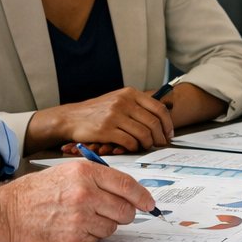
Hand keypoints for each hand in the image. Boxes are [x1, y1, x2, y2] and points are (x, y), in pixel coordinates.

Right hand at [0, 161, 153, 241]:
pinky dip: (89, 237)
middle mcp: (85, 193)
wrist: (7, 214)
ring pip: (112, 227)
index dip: (142, 196)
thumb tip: (130, 192)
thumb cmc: (37, 192)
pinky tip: (72, 228)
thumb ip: (99, 179)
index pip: (127, 185)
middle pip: (125, 210)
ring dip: (103, 225)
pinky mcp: (73, 238)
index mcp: (85, 173)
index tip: (149, 203)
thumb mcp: (68, 173)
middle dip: (122, 213)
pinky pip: (96, 240)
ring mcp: (80, 217)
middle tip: (108, 212)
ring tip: (81, 218)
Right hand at [35, 86, 176, 153]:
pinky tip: (132, 148)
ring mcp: (115, 115)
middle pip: (153, 122)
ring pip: (143, 133)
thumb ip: (137, 106)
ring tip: (146, 146)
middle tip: (160, 144)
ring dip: (148, 143)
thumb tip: (161, 119)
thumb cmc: (97, 112)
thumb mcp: (118, 99)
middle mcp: (124, 102)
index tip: (169, 134)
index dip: (168, 123)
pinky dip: (134, 147)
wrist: (71, 117)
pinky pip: (129, 141)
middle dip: (160, 137)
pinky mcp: (106, 129)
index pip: (159, 108)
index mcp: (130, 93)